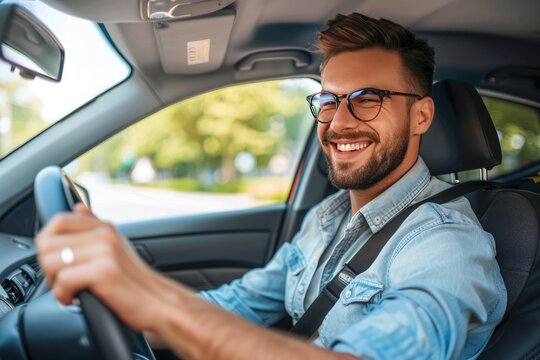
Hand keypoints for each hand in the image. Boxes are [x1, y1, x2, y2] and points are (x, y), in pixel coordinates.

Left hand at [36, 203, 166, 332]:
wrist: (160, 303)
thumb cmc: (136, 283)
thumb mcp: (116, 248)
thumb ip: (95, 228)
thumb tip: (78, 206)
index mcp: (105, 227)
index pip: (58, 221)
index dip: (48, 244)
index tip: (59, 263)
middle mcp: (105, 234)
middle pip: (47, 243)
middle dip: (48, 268)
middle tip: (65, 281)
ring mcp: (105, 251)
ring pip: (50, 262)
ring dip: (54, 283)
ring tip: (72, 290)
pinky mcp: (104, 271)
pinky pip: (62, 281)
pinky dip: (64, 296)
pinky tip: (77, 299)